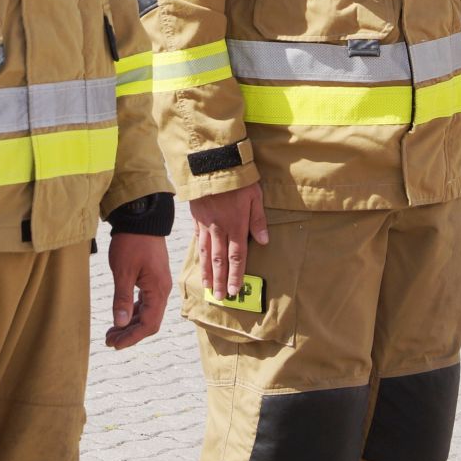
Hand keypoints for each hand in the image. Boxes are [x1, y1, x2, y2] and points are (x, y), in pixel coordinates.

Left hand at [104, 232, 171, 350]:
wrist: (141, 218)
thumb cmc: (131, 242)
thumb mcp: (123, 271)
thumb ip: (122, 298)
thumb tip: (120, 323)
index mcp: (158, 290)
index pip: (148, 324)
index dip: (132, 337)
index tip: (115, 344)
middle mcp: (162, 290)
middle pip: (149, 322)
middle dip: (130, 334)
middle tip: (109, 340)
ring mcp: (158, 284)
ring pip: (147, 312)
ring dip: (130, 324)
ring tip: (111, 331)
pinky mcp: (153, 278)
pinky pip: (146, 302)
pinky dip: (133, 312)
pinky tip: (122, 315)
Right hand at [189, 184, 267, 300]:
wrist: (212, 163)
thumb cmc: (238, 178)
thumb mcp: (255, 196)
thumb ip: (258, 220)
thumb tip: (264, 241)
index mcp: (236, 225)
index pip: (237, 257)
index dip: (236, 275)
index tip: (235, 291)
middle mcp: (219, 229)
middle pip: (219, 260)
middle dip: (221, 280)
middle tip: (221, 297)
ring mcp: (206, 224)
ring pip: (205, 253)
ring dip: (207, 272)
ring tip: (208, 286)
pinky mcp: (196, 217)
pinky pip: (197, 239)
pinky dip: (198, 253)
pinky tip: (198, 262)